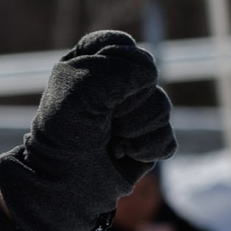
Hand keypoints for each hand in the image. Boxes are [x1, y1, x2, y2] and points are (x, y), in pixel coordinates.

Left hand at [0, 31, 176, 230]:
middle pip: (147, 77)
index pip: (120, 46)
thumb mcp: (80, 90)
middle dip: (125, 104)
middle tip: (100, 122)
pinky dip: (147, 149)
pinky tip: (125, 154)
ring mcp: (134, 113)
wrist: (63, 185)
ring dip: (135, 129)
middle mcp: (116, 86)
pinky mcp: (148, 141)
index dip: (113, 69)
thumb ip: (118, 69)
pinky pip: (167, 137)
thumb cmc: (64, 135)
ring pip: (161, 108)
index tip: (91, 91)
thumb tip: (151, 76)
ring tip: (110, 141)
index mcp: (92, 64)